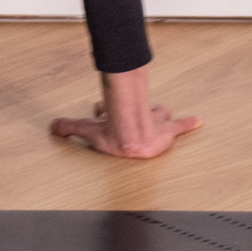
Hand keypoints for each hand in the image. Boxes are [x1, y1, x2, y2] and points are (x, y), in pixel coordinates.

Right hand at [51, 65, 200, 160]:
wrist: (131, 141)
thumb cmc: (113, 136)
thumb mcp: (87, 130)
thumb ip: (68, 127)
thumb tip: (52, 127)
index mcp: (118, 115)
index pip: (111, 109)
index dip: (105, 112)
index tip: (100, 113)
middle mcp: (136, 115)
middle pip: (135, 109)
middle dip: (136, 110)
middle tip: (136, 114)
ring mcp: (152, 123)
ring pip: (158, 114)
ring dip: (159, 116)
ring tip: (163, 115)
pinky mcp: (166, 132)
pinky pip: (180, 126)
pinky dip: (189, 123)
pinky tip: (199, 120)